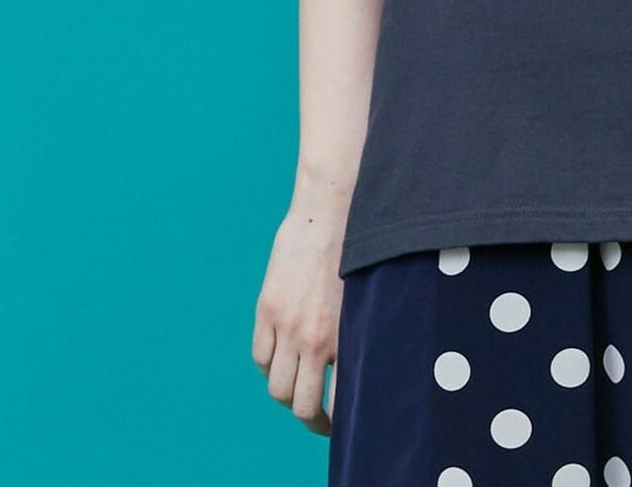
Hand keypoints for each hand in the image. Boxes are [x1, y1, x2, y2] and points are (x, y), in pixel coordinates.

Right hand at [252, 201, 346, 435]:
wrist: (332, 208)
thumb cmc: (360, 249)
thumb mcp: (370, 297)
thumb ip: (359, 334)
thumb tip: (360, 367)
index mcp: (346, 336)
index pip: (336, 401)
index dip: (336, 421)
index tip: (341, 423)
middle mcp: (313, 337)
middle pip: (299, 404)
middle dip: (311, 419)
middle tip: (320, 419)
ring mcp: (286, 324)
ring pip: (277, 386)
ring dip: (287, 395)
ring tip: (299, 391)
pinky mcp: (267, 308)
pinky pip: (261, 356)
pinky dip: (270, 366)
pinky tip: (282, 360)